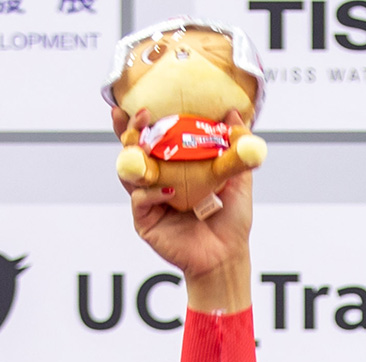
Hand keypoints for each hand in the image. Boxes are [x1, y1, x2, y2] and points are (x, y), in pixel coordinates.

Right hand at [112, 106, 251, 312]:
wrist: (227, 256)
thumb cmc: (231, 220)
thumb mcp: (237, 180)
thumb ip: (234, 149)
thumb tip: (236, 112)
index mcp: (174, 168)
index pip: (153, 138)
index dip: (141, 120)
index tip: (139, 101)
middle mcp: (157, 181)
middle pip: (132, 150)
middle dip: (128, 130)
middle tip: (134, 115)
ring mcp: (148, 200)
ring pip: (129, 172)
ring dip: (133, 155)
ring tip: (142, 143)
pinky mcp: (144, 220)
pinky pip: (140, 200)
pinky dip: (151, 192)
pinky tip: (168, 189)